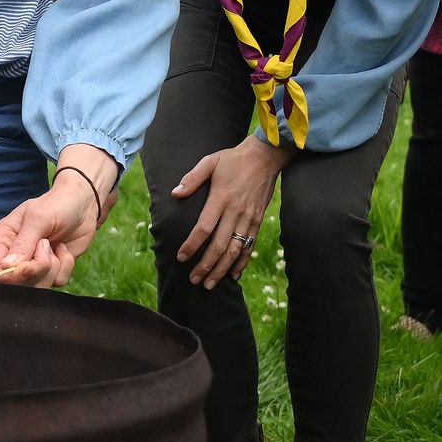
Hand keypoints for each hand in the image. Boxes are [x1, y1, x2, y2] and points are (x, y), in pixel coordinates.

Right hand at [0, 144, 117, 286]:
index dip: (10, 275)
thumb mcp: (39, 218)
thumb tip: (7, 267)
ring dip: (52, 267)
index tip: (28, 264)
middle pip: (17, 283)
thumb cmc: (57, 204)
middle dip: (37, 268)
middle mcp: (16, 255)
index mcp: (5, 239)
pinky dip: (65, 267)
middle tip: (48, 246)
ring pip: (37, 286)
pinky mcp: (52, 270)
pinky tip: (64, 250)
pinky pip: (56, 282)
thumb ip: (23, 243)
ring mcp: (34, 265)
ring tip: (55, 246)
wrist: (83, 205)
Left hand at [174, 134, 293, 288]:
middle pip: (219, 246)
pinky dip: (242, 262)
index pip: (204, 228)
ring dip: (222, 269)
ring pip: (235, 250)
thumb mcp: (210, 162)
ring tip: (209, 284)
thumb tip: (175, 194)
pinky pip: (249, 246)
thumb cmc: (233, 159)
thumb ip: (192, 178)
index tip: (181, 257)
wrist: (265, 157)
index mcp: (221, 198)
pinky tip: (233, 275)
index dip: (192, 245)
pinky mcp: (258, 221)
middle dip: (206, 266)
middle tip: (194, 280)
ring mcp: (249, 218)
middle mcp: (236, 212)